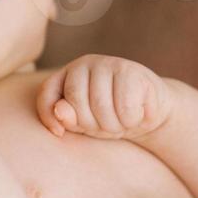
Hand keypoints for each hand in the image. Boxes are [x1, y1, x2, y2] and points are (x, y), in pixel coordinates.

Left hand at [37, 54, 171, 139]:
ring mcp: (109, 64)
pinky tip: (136, 113)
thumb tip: (59, 110)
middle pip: (76, 101)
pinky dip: (131, 119)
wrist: (150, 112)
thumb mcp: (84, 123)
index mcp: (67, 74)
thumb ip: (68, 117)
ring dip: (114, 125)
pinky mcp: (133, 72)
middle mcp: (85, 64)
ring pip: (101, 106)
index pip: (47, 92)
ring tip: (121, 120)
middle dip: (91, 124)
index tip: (59, 133)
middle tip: (106, 126)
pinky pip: (125, 107)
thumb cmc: (110, 117)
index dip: (48, 116)